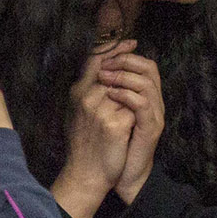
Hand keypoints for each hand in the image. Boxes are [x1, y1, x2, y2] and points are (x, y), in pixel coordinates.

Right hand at [57, 46, 135, 217]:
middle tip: (139, 57)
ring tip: (133, 101)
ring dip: (134, 92)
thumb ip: (89, 91)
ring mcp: (101, 111)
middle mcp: (86, 98)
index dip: (115, 48)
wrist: (86, 174)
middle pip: (115, 70)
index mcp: (77, 93)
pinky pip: (134, 107)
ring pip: (127, 88)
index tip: (131, 43)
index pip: (96, 60)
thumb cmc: (83, 144)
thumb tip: (104, 68)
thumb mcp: (79, 113)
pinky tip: (133, 121)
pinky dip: (137, 111)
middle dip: (129, 67)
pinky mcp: (115, 125)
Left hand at [94, 47, 163, 202]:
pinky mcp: (151, 128)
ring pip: (147, 81)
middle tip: (104, 64)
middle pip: (149, 67)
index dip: (124, 54)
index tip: (103, 55)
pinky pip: (142, 104)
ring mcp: (155, 114)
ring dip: (124, 75)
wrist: (122, 176)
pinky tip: (111, 94)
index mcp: (144, 97)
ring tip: (104, 76)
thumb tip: (92, 73)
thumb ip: (106, 95)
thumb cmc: (112, 147)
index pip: (142, 64)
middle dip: (124, 60)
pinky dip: (126, 95)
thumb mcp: (106, 115)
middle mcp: (154, 102)